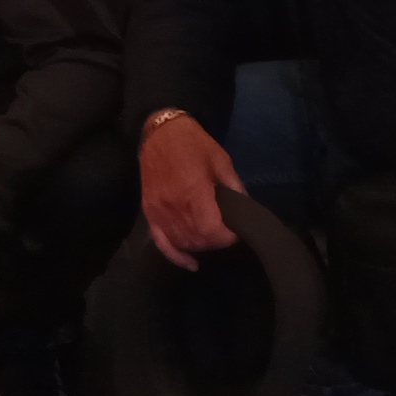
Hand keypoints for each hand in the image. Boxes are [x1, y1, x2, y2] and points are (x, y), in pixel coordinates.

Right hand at [138, 108, 244, 267]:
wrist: (162, 133)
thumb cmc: (194, 144)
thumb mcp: (221, 161)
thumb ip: (234, 187)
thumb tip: (246, 208)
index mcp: (194, 193)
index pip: (212, 231)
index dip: (228, 237)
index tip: (237, 231)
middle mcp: (174, 207)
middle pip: (198, 240)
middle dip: (217, 240)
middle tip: (226, 230)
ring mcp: (159, 212)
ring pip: (182, 243)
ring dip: (200, 246)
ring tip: (212, 236)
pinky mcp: (150, 213)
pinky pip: (162, 242)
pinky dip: (176, 256)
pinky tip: (191, 263)